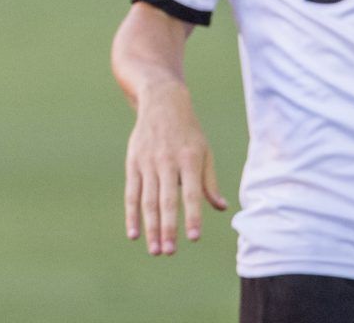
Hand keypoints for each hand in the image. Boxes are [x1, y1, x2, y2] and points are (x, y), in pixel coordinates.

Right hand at [124, 87, 227, 255]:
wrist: (162, 101)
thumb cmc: (188, 131)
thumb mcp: (205, 151)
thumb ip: (209, 181)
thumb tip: (221, 208)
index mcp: (189, 159)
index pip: (191, 193)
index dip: (193, 216)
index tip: (193, 237)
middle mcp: (167, 162)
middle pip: (166, 200)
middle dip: (167, 228)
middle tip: (168, 252)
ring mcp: (148, 162)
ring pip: (148, 200)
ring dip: (150, 227)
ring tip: (154, 250)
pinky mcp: (133, 163)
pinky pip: (132, 192)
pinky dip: (132, 214)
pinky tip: (134, 234)